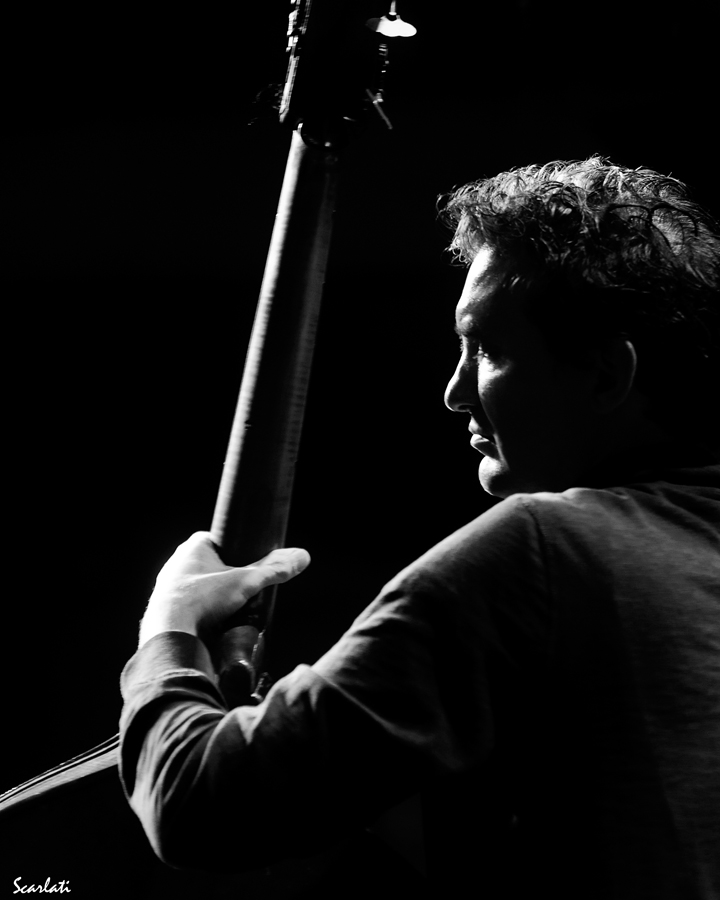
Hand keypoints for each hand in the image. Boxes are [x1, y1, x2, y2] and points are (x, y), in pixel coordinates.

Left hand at [138, 532, 310, 647]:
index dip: (235, 548)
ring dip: (212, 595)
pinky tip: (213, 624)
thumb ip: (273, 570)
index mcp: (192, 547)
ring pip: (197, 585)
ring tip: (232, 609)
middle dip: (227, 575)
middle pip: (209, 563)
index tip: (249, 560)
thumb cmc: (202, 600)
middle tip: (245, 588)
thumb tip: (302, 557)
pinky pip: (187, 606)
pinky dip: (200, 612)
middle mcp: (176, 563)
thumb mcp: (245, 582)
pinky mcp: (164, 610)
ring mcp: (167, 587)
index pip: (217, 538)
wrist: (169, 635)